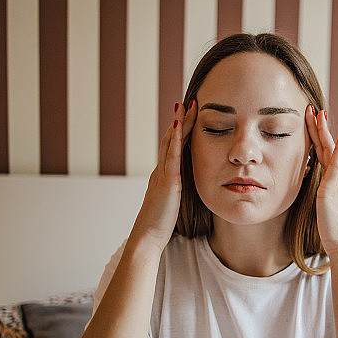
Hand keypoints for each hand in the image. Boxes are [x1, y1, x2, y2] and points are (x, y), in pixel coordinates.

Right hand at [130, 100, 196, 252]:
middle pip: (170, 139)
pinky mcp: (167, 181)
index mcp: (164, 175)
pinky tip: (179, 126)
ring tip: (185, 106)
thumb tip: (185, 186)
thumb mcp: (172, 202)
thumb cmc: (160, 223)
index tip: (189, 116)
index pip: (174, 148)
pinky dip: (174, 140)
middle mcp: (161, 170)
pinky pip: (171, 156)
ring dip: (178, 123)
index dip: (181, 131)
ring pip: (170, 143)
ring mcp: (162, 174)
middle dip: (180, 120)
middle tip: (188, 102)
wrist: (147, 235)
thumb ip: (177, 190)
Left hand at [304, 105, 337, 258]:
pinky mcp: (333, 189)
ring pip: (329, 151)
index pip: (323, 152)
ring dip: (324, 131)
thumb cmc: (335, 229)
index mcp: (332, 180)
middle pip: (326, 146)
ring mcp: (335, 182)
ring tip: (319, 114)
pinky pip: (336, 165)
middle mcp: (336, 177)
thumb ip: (332, 187)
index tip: (311, 119)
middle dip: (319, 127)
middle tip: (313, 108)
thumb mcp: (330, 203)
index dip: (317, 135)